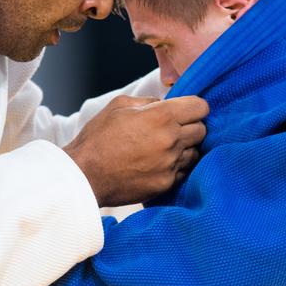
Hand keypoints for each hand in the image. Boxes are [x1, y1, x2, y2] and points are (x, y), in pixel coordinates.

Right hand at [64, 94, 207, 207]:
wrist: (84, 174)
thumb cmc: (98, 138)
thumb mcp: (120, 105)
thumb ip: (149, 101)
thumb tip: (165, 104)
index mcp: (161, 116)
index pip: (200, 107)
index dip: (195, 106)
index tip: (188, 110)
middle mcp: (171, 140)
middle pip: (201, 130)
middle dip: (191, 126)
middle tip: (174, 128)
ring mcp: (170, 164)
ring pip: (195, 152)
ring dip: (185, 148)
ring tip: (165, 148)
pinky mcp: (166, 183)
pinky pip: (184, 171)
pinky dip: (176, 166)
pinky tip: (159, 163)